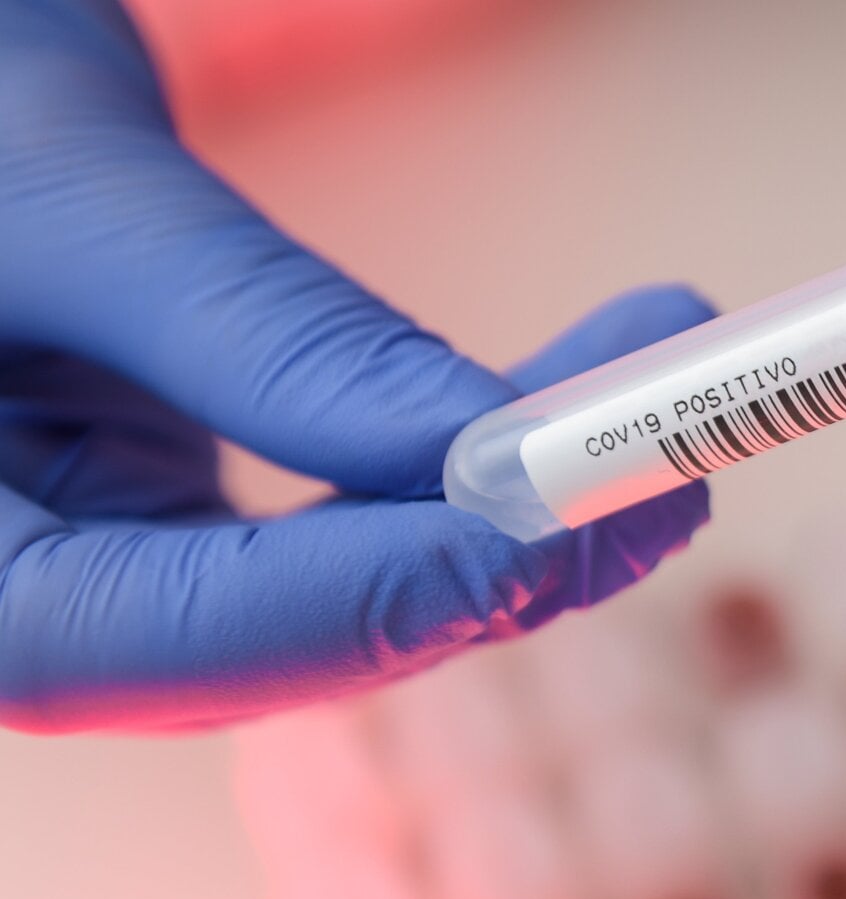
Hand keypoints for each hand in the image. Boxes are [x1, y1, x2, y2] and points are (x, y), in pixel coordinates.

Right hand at [0, 1, 711, 733]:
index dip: (380, 594)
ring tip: (659, 387)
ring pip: (346, 585)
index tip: (549, 526)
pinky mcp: (179, 515)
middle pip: (295, 634)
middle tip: (670, 450)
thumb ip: (254, 329)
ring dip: (515, 500)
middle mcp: (33, 597)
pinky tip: (569, 399)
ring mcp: (114, 562)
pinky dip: (457, 462)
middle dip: (498, 546)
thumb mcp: (63, 200)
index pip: (172, 639)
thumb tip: (471, 437)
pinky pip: (342, 523)